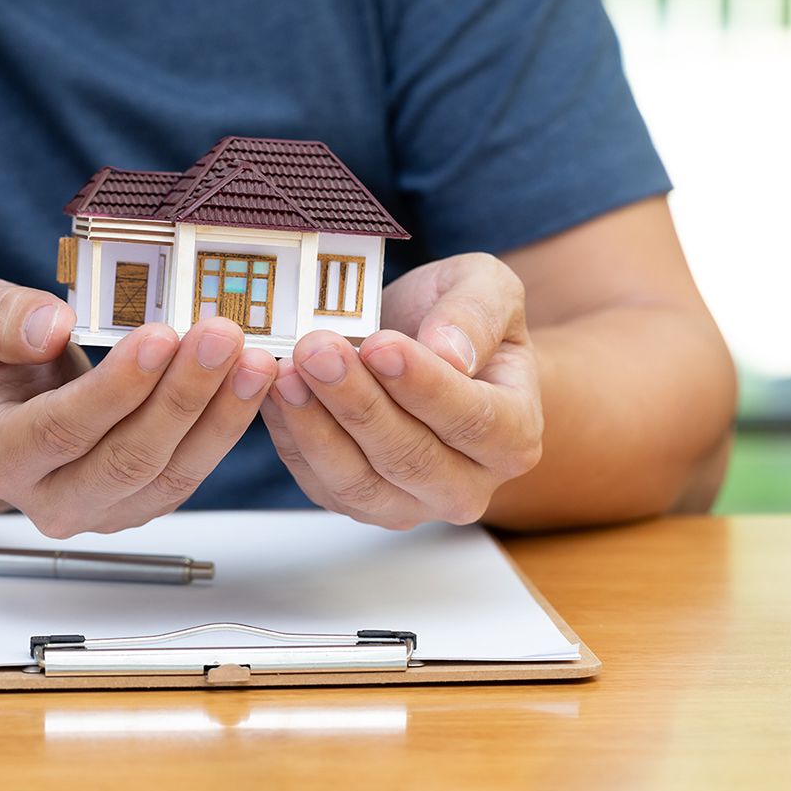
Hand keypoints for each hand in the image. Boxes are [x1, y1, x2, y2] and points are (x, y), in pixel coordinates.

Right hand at [0, 278, 275, 536]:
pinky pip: (192, 472)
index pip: (61, 429)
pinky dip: (226, 425)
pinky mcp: (142, 504)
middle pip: (126, 459)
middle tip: (221, 336)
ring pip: (169, 474)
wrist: (6, 407)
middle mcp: (48, 497)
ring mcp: (100, 510)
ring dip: (219, 415)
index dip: (116, 387)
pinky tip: (250, 381)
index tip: (161, 336)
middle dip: (181, 396)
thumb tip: (50, 326)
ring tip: (252, 359)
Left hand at [260, 253, 541, 528]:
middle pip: (409, 458)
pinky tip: (274, 393)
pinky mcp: (358, 503)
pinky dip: (292, 438)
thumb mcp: (485, 287)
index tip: (381, 346)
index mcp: (515, 434)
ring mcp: (410, 503)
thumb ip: (477, 312)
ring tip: (286, 373)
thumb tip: (451, 353)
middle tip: (317, 350)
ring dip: (316, 426)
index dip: (423, 386)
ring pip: (359, 481)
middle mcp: (468, 485)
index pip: (472, 420)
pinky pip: (319, 483)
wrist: (427, 352)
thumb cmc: (460, 321)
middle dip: (357, 402)